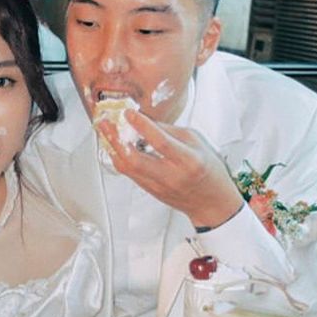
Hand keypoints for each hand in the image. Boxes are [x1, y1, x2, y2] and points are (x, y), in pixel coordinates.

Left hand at [97, 111, 242, 229]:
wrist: (211, 203)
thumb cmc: (209, 170)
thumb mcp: (197, 143)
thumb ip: (170, 131)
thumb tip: (145, 120)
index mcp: (188, 161)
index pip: (161, 142)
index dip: (142, 126)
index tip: (128, 113)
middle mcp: (171, 175)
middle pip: (135, 159)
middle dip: (115, 139)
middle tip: (105, 123)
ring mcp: (158, 186)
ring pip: (127, 168)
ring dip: (113, 147)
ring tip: (105, 131)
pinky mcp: (150, 191)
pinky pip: (129, 173)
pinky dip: (120, 157)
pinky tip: (116, 146)